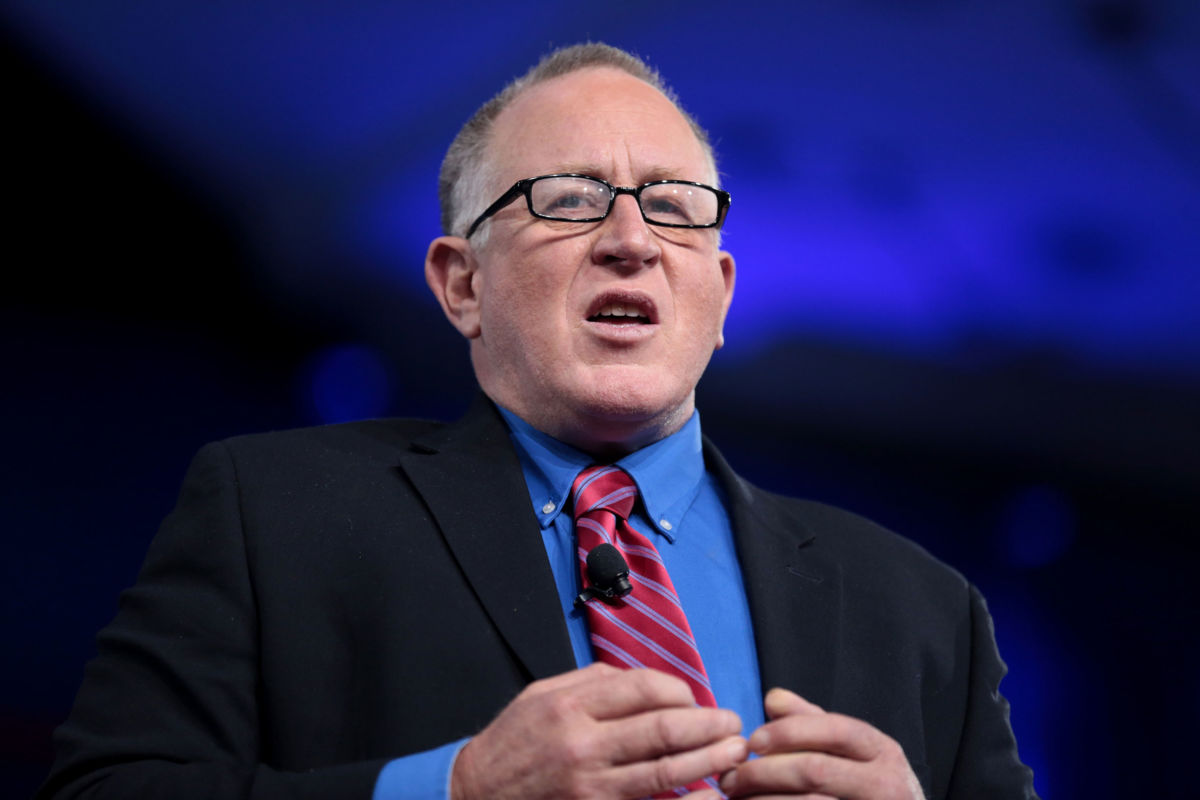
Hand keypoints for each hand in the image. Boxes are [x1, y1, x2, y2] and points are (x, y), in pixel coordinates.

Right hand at [450, 663, 748, 799]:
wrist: (475, 795)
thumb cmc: (511, 744)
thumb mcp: (541, 695)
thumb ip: (591, 681)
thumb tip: (641, 679)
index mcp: (571, 704)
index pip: (646, 688)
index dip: (681, 691)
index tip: (694, 698)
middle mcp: (583, 743)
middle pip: (664, 728)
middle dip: (709, 724)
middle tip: (733, 723)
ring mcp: (590, 784)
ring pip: (666, 771)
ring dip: (708, 761)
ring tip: (733, 752)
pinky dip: (683, 799)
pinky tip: (705, 792)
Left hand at [719, 688, 923, 799]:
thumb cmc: (868, 787)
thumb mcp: (851, 750)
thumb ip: (812, 722)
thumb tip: (772, 699)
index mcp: (882, 751)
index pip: (833, 730)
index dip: (788, 732)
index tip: (752, 741)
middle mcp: (886, 784)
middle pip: (814, 770)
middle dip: (763, 772)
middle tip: (730, 777)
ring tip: (735, 797)